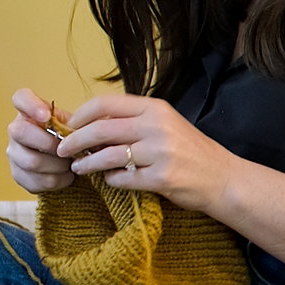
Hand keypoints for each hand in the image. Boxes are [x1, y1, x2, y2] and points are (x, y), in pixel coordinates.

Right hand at [7, 88, 75, 193]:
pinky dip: (58, 180)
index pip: (20, 98)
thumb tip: (79, 132)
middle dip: (49, 143)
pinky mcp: (18, 175)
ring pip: (32, 161)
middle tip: (67, 149)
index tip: (46, 115)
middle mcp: (15, 130)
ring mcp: (14, 153)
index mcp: (29, 111)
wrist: (66, 160)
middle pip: (21, 132)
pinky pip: (37, 180)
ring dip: (57, 165)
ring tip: (70, 164)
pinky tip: (65, 175)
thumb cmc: (68, 138)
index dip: (31, 105)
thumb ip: (72, 123)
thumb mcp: (71, 124)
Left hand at [57, 92, 234, 217]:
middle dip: (75, 141)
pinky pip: (123, 179)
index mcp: (154, 108)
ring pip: (107, 156)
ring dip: (87, 164)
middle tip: (62, 149)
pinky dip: (111, 180)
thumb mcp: (164, 124)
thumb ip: (132, 121)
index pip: (106, 104)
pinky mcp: (162, 179)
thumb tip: (89, 124)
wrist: (221, 177)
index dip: (81, 115)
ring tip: (79, 168)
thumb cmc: (189, 150)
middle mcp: (156, 127)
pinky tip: (110, 179)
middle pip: (100, 129)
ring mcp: (160, 153)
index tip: (69, 126)